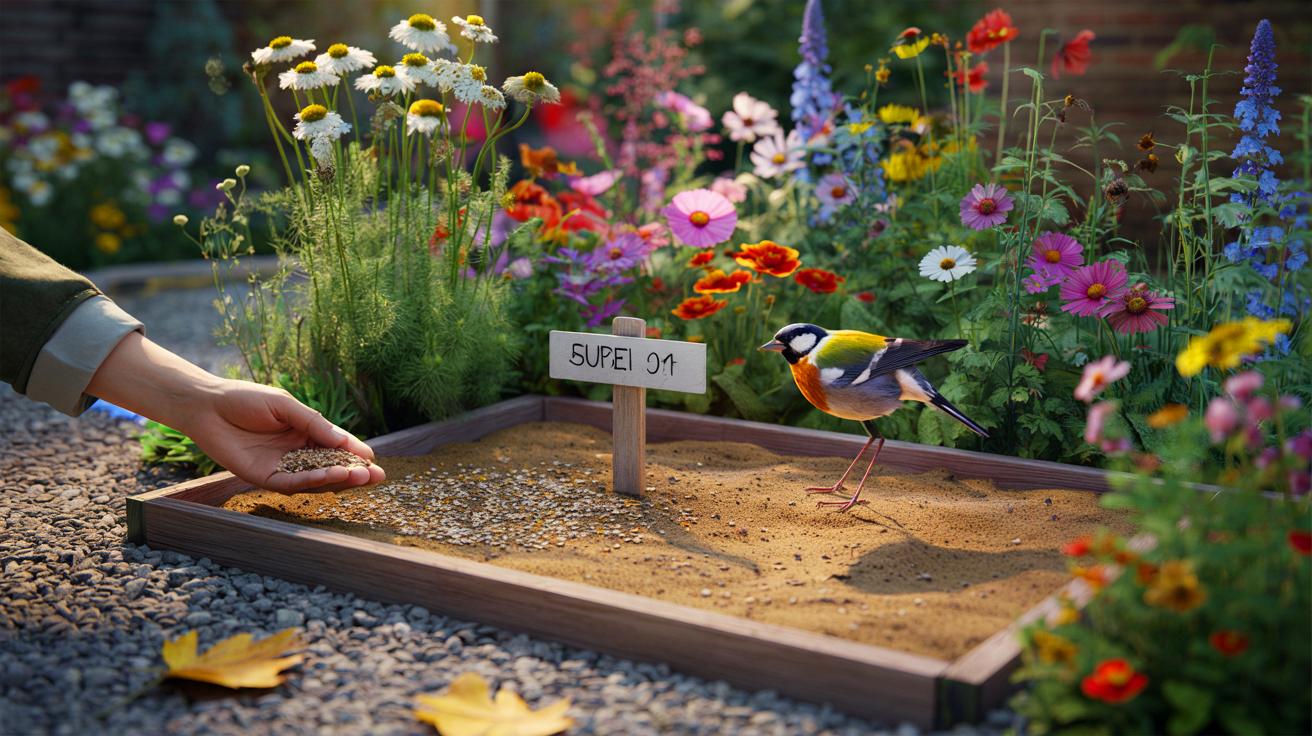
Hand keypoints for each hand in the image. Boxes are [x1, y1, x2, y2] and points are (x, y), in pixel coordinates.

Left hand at [88, 332, 384, 492]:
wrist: (206, 406)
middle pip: (330, 466)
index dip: (355, 452)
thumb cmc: (245, 399)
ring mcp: (281, 466)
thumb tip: (343, 441)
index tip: (373, 460)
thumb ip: (312, 424)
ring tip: (359, 476)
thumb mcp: (285, 406)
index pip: (335, 445)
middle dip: (354, 471)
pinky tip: (329, 477)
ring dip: (338, 478)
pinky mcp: (264, 478)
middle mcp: (296, 452)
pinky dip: (312, 482)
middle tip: (376, 476)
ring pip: (315, 478)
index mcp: (304, 432)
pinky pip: (292, 483)